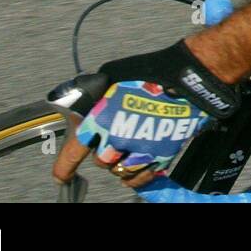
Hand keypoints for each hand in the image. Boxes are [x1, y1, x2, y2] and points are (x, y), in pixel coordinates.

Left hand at [49, 40, 238, 189]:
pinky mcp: (160, 156)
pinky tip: (139, 164)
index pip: (74, 152)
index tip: (62, 176)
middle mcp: (117, 138)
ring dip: (122, 163)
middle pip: (102, 161)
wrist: (188, 80)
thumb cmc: (152, 73)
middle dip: (106, 153)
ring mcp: (139, 150)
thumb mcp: (112, 76)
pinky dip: (138, 175)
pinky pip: (141, 177)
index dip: (65, 167)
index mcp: (101, 118)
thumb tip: (85, 107)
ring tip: (131, 147)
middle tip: (116, 138)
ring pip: (121, 171)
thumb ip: (96, 97)